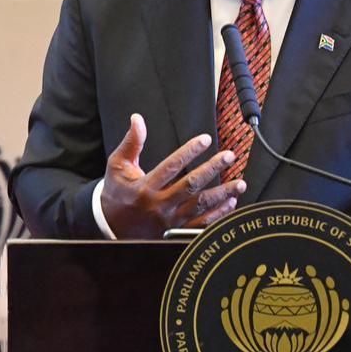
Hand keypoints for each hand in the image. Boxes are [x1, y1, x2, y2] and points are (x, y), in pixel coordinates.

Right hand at [100, 113, 244, 238]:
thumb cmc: (117, 193)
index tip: (205, 139)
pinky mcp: (175, 232)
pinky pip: (201, 225)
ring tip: (240, 183)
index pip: (171, 166)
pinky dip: (218, 215)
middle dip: (212, 169)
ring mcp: (169, 221)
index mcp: (144, 187)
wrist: (110, 228)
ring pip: (200, 206)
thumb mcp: (118, 166)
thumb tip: (138, 119)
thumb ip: (131, 142)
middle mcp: (159, 205)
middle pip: (191, 185)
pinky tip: (230, 203)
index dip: (189, 151)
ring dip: (222, 194)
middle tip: (229, 156)